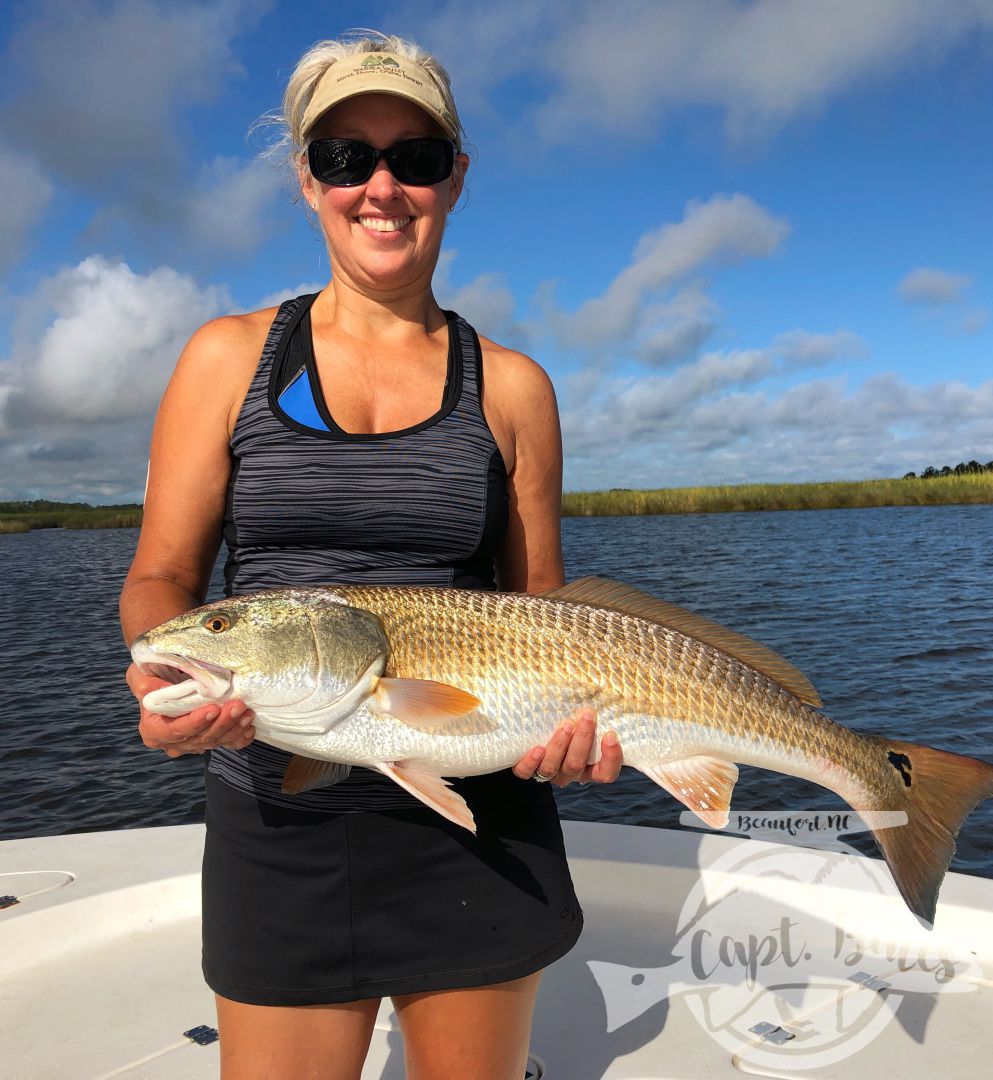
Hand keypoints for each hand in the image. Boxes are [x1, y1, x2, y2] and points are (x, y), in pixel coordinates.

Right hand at [126, 661, 254, 757]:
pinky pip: (227, 744)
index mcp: (153, 730)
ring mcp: (192, 744)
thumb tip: (161, 691)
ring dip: (234, 728)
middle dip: (221, 723)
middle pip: (200, 738)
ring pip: (216, 741)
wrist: (168, 675)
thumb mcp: (141, 674)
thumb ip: (146, 685)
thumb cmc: (153, 673)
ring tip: (247, 712)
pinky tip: (249, 728)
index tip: (213, 709)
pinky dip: (239, 738)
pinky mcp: (210, 740)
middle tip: (238, 706)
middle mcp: (172, 742)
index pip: (175, 732)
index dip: (195, 723)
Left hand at [512, 708, 622, 786]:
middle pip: (576, 765)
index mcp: (588, 768)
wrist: (534, 734)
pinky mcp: (528, 770)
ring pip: (553, 767)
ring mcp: (548, 773)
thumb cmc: (570, 725)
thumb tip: (602, 687)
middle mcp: (568, 773)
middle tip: (588, 715)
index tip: (610, 734)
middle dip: (583, 739)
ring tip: (566, 724)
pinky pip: (528, 771)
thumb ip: (593, 715)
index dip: (611, 758)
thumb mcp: (584, 722)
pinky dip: (532, 762)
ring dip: (560, 745)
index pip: (605, 773)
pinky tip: (538, 749)